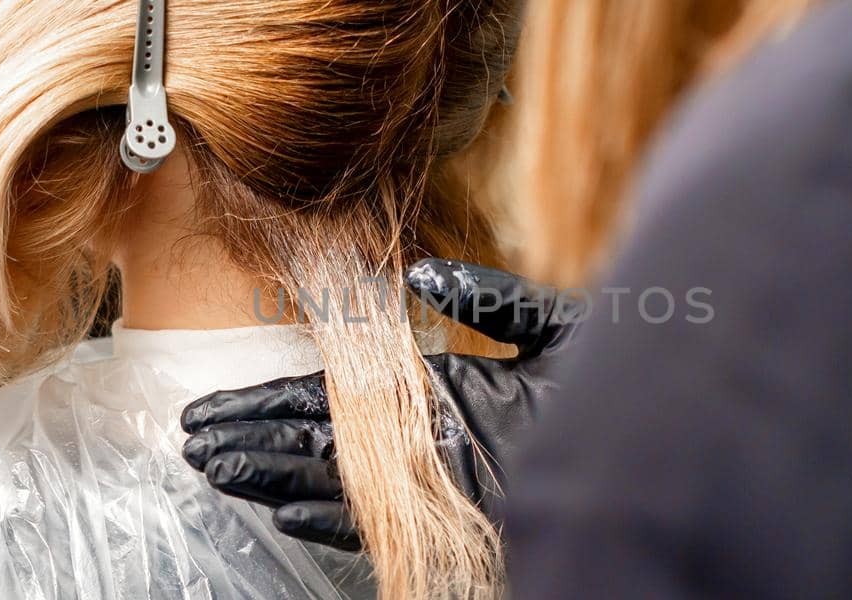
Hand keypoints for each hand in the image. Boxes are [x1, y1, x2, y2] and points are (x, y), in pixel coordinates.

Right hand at [180, 258, 580, 550]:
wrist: (658, 444)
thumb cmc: (615, 386)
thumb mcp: (555, 329)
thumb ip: (493, 299)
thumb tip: (422, 276)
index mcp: (437, 390)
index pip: (338, 392)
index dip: (276, 393)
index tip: (223, 394)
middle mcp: (422, 439)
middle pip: (316, 438)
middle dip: (253, 437)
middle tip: (193, 437)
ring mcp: (433, 482)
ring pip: (331, 480)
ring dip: (271, 474)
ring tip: (213, 467)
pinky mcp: (453, 518)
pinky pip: (376, 522)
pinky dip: (328, 517)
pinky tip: (285, 509)